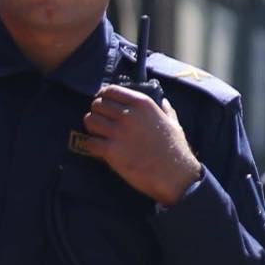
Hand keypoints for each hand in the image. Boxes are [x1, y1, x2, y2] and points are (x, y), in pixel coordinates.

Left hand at [81, 86, 202, 206]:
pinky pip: (89, 142)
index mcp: (142, 104)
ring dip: (91, 127)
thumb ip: (166, 109)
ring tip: (98, 133)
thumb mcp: (173, 123)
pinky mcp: (110, 151)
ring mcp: (118, 132)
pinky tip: (98, 148)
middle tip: (101, 120)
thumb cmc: (175, 148)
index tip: (104, 103)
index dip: (104, 96)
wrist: (173, 174)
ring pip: (90, 120)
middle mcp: (128, 115)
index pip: (111, 90)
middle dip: (96, 111)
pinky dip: (91, 145)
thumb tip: (163, 101)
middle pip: (97, 104)